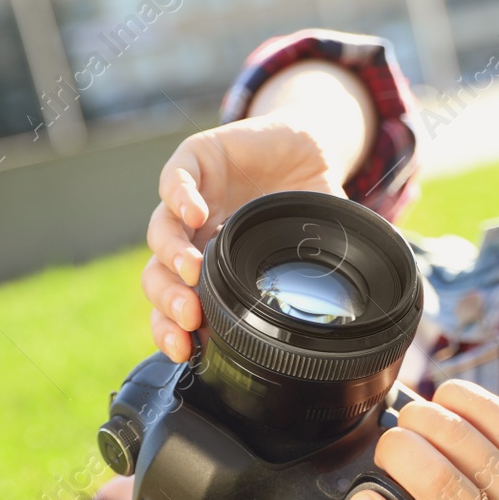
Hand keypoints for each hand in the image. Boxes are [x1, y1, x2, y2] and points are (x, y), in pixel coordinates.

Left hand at [141, 116, 346, 360]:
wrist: (311, 149)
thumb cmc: (307, 206)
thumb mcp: (312, 253)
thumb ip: (309, 284)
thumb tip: (338, 333)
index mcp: (213, 266)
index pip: (178, 304)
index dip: (173, 329)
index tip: (185, 350)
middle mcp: (195, 237)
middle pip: (160, 275)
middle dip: (169, 300)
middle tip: (189, 317)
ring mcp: (192, 198)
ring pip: (160, 231)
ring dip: (171, 255)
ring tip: (191, 271)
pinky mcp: (195, 160)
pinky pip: (175, 179)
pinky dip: (181, 197)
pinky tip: (196, 212)